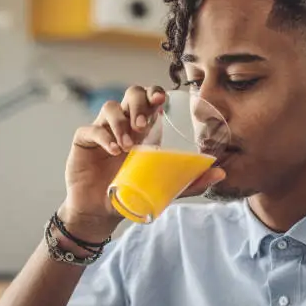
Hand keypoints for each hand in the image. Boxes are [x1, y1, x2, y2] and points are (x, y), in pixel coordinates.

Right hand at [58, 85, 225, 240]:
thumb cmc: (133, 193)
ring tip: (128, 146)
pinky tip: (113, 151)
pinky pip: (91, 129)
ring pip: (110, 107)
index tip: (162, 101)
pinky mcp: (84, 141)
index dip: (155, 93)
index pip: (150, 99)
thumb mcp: (165, 187)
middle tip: (144, 124)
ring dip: (121, 122)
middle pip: (131, 94)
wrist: (102, 212)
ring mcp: (103, 130)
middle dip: (138, 103)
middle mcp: (124, 124)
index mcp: (145, 129)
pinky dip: (103, 136)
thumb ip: (191, 181)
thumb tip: (221, 174)